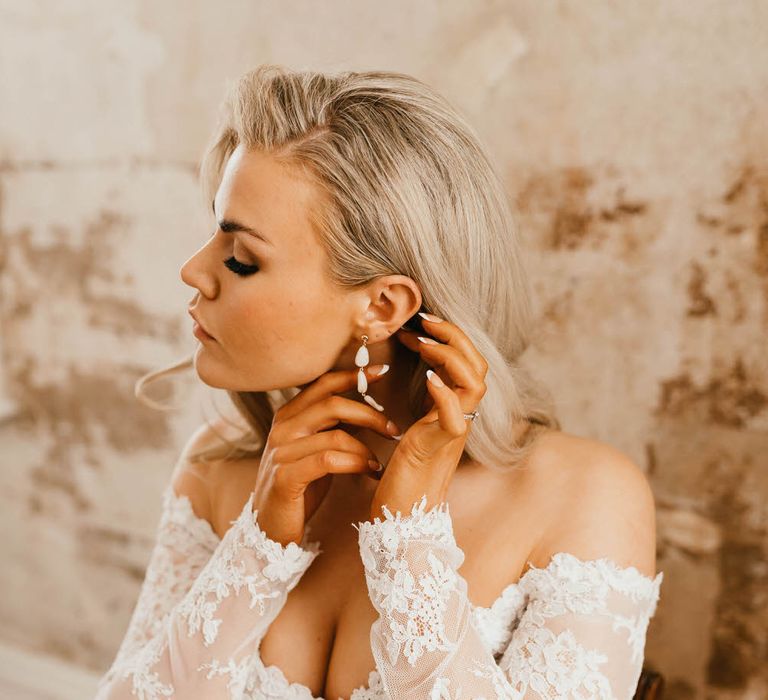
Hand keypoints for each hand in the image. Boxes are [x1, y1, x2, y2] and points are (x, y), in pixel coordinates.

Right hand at [251, 364, 399, 545]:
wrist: (271, 529)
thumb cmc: (300, 488)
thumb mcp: (315, 450)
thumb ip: (333, 427)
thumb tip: (369, 407)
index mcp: (288, 416)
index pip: (323, 384)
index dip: (354, 375)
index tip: (383, 371)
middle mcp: (282, 428)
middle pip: (333, 404)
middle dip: (370, 415)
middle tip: (393, 429)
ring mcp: (281, 452)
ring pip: (335, 435)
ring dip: (366, 448)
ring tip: (380, 462)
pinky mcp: (285, 477)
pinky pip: (329, 460)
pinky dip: (356, 463)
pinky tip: (370, 471)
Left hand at [368, 315, 487, 520]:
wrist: (403, 516)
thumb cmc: (403, 473)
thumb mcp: (415, 425)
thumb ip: (425, 400)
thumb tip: (418, 369)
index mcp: (455, 409)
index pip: (466, 362)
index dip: (448, 337)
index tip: (419, 324)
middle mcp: (462, 417)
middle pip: (478, 365)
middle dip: (454, 336)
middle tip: (424, 320)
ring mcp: (455, 432)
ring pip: (474, 384)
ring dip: (450, 356)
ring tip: (423, 342)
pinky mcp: (440, 448)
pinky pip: (455, 416)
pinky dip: (444, 392)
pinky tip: (427, 377)